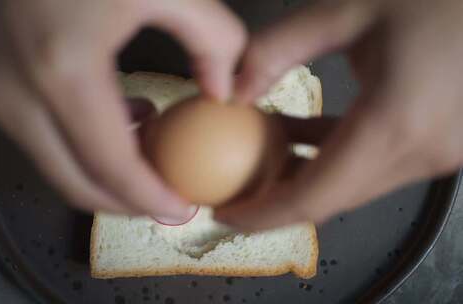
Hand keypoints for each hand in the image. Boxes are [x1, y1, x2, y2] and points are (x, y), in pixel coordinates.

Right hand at [0, 0, 245, 218]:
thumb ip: (211, 37)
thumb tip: (222, 90)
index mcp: (62, 73)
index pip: (111, 167)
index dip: (150, 198)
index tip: (182, 209)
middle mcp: (15, 93)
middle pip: (73, 182)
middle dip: (123, 203)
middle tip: (165, 198)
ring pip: (51, 164)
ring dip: (101, 174)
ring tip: (149, 155)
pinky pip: (37, 136)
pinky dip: (77, 145)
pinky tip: (116, 119)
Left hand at [216, 0, 462, 229]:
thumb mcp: (349, 9)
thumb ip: (279, 48)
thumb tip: (234, 89)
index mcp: (397, 126)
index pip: (314, 197)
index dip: (263, 215)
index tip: (224, 213)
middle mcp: (423, 154)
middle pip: (333, 199)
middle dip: (276, 201)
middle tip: (231, 187)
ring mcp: (438, 154)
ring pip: (353, 185)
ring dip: (301, 176)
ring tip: (252, 156)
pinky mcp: (441, 144)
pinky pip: (374, 164)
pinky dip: (331, 157)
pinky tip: (296, 134)